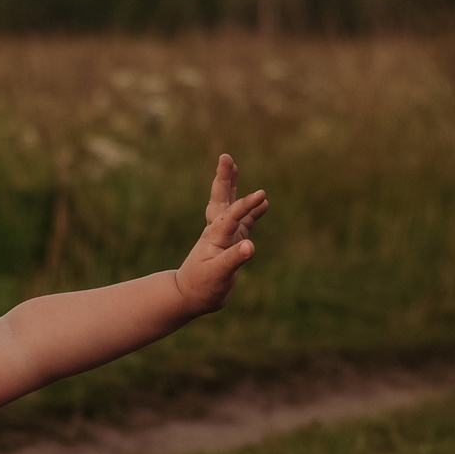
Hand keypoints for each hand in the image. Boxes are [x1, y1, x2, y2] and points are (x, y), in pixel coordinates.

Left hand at [172, 155, 267, 313]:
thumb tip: (250, 246)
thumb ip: (234, 259)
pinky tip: (264, 204)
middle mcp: (218, 231)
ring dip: (234, 188)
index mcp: (215, 236)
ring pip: (231, 206)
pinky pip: (243, 222)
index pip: (232, 215)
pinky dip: (252, 212)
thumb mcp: (218, 275)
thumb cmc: (201, 287)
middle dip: (224, 179)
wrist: (190, 296)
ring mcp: (225, 236)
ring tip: (236, 167)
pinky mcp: (231, 243)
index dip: (247, 205)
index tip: (262, 196)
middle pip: (221, 199)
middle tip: (226, 157)